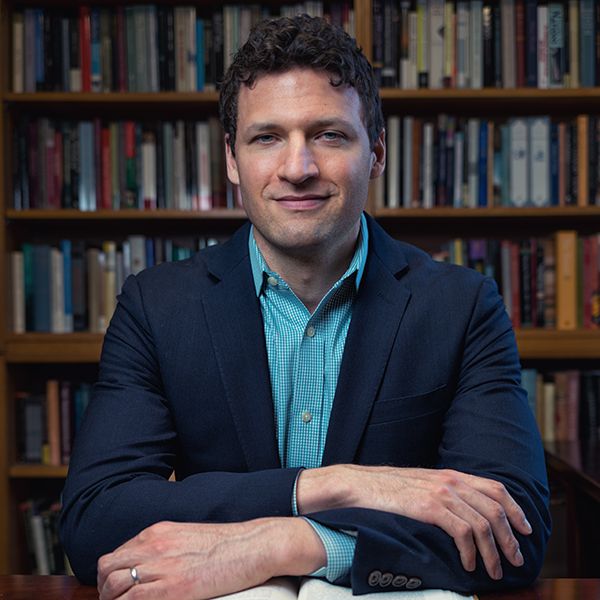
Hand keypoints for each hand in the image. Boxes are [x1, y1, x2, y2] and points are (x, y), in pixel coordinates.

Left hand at [97, 518, 325, 599]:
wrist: (253, 545)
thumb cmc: (228, 543)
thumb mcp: (189, 536)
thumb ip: (167, 547)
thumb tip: (153, 565)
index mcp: (158, 531)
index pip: (117, 554)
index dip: (110, 575)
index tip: (116, 589)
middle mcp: (154, 545)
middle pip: (107, 567)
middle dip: (104, 588)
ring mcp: (161, 566)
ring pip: (113, 585)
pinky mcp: (172, 588)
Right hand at [297, 465, 531, 580]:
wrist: (358, 486)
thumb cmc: (386, 490)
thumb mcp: (420, 486)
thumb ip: (442, 494)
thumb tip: (462, 514)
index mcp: (451, 474)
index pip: (495, 488)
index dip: (515, 509)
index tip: (525, 529)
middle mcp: (450, 480)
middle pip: (495, 508)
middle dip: (510, 538)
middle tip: (515, 560)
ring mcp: (439, 493)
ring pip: (482, 524)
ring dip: (493, 552)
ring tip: (494, 571)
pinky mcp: (428, 507)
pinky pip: (462, 532)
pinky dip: (471, 552)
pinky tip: (468, 565)